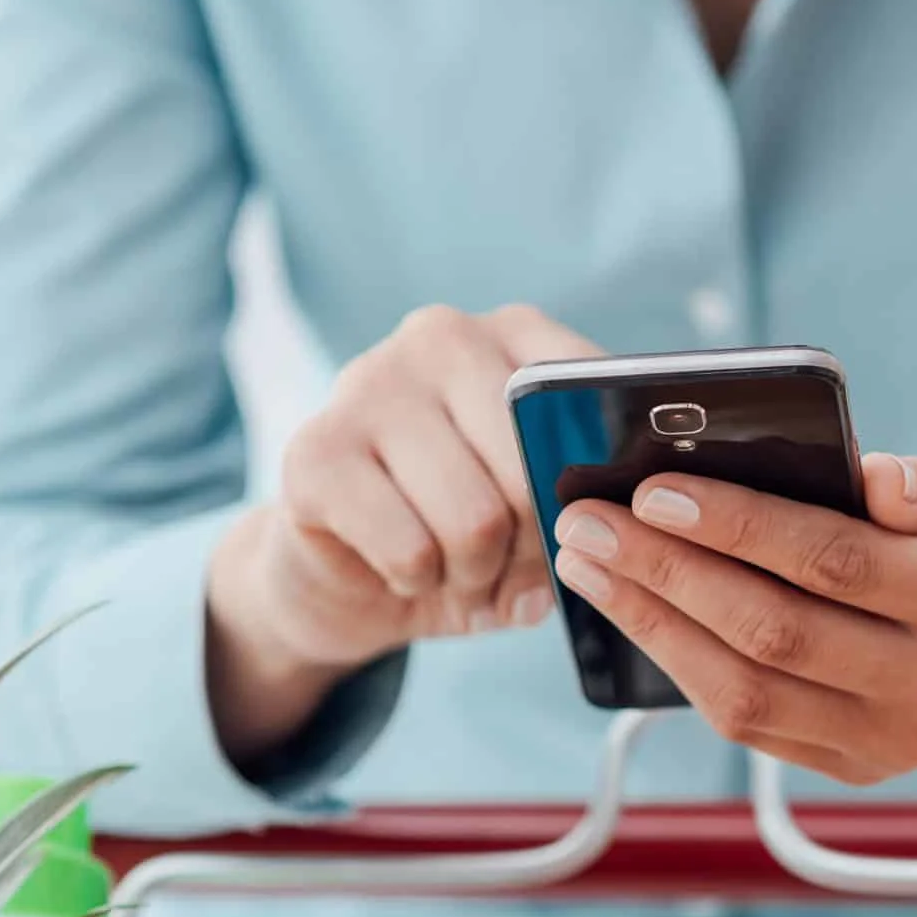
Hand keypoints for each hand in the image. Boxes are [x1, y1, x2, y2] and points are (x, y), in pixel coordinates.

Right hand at [206, 304, 602, 763]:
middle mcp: (442, 337)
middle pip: (534, 468)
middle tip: (508, 562)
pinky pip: (412, 551)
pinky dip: (421, 583)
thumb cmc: (470, 527)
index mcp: (517, 333)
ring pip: (476, 519)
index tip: (584, 520)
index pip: (591, 400)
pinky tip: (404, 568)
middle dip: (532, 545)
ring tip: (458, 569)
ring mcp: (369, 383)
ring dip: (476, 573)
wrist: (350, 572)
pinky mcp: (314, 450)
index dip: (595, 485)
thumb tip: (602, 523)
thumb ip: (587, 494)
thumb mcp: (544, 506)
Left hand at [547, 448, 916, 795]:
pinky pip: (753, 728)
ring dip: (654, 628)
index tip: (655, 489)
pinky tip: (642, 612)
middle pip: (775, 633)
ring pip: (748, 696)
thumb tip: (870, 479)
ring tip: (591, 566)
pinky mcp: (862, 766)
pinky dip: (686, 669)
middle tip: (587, 520)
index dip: (739, 528)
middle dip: (666, 574)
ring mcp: (897, 741)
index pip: (837, 564)